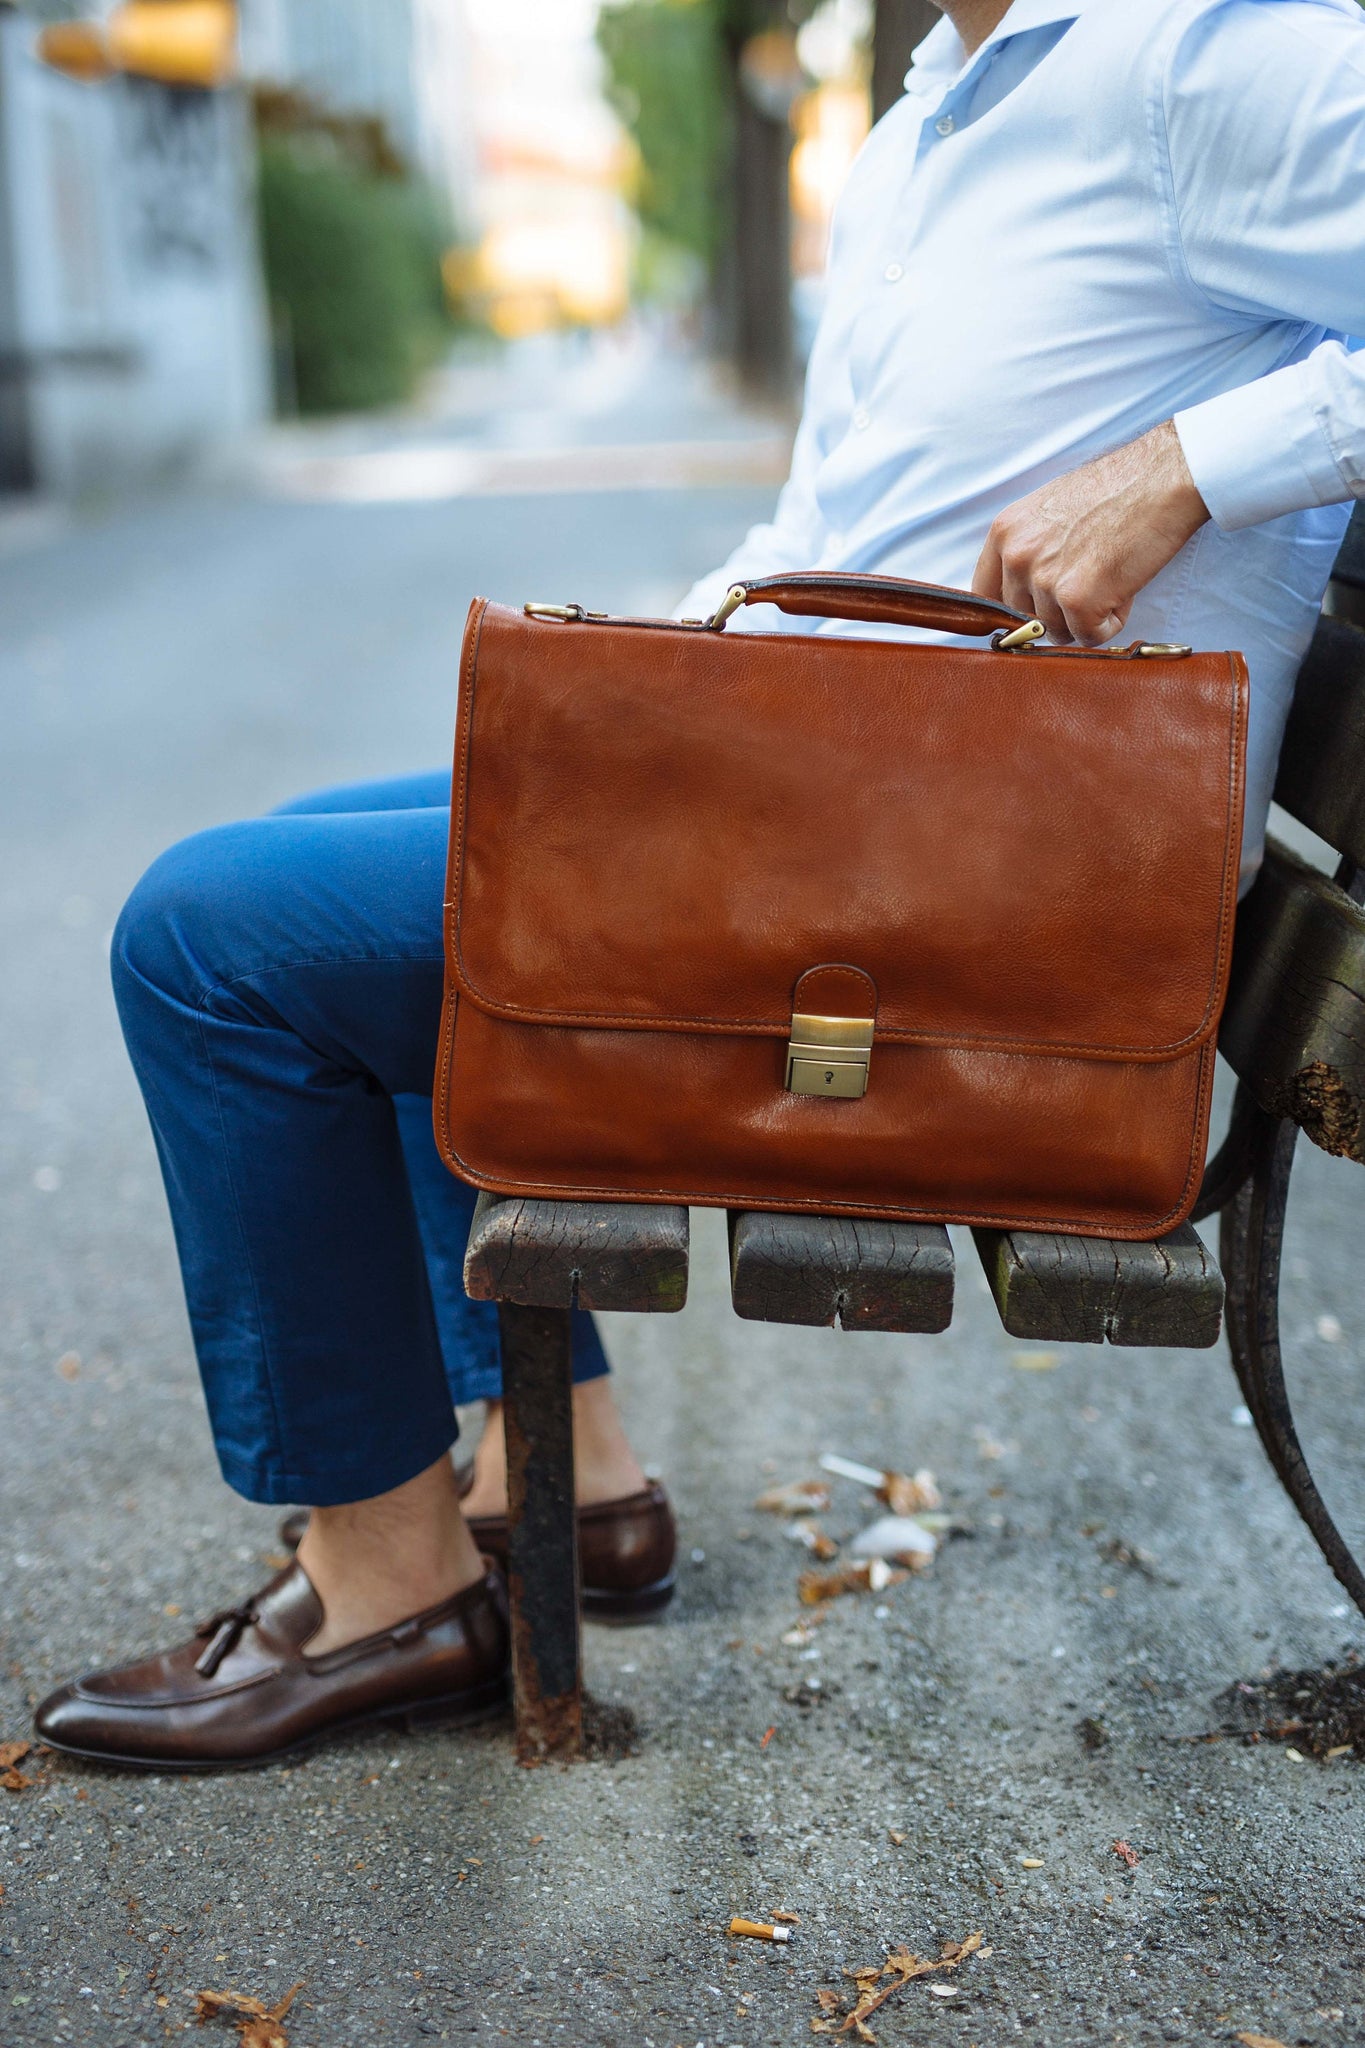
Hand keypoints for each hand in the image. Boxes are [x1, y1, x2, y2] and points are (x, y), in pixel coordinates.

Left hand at [972, 421, 1209, 645]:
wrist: (1161, 478)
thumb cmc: (1116, 490)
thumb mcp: (1049, 511)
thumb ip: (1027, 550)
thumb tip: (1019, 596)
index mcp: (1005, 533)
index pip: (985, 596)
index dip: (1013, 610)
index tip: (1033, 612)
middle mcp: (1017, 556)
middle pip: (1024, 619)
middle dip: (1058, 612)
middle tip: (1092, 580)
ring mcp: (1044, 579)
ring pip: (1057, 631)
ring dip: (1088, 616)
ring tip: (1111, 576)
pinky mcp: (1076, 599)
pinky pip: (1088, 637)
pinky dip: (1111, 622)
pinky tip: (1123, 588)